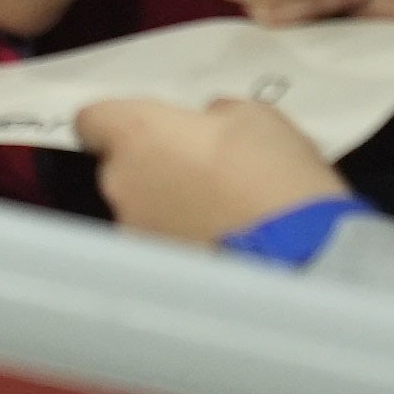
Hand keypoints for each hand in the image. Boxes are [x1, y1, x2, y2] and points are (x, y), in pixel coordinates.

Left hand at [81, 92, 359, 243]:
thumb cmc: (276, 175)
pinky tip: (220, 248)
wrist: (302, 259)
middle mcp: (120, 185)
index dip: (120, 123)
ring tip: (218, 219)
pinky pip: (160, 250)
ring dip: (168, 212)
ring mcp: (133, 236)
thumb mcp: (256, 118)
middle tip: (203, 176)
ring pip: (141, 213)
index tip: (151, 130)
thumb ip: (216, 115)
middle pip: (120, 170)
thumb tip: (208, 123)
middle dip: (153, 170)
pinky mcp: (153, 278)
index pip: (92, 119)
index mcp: (137, 134)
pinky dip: (181, 246)